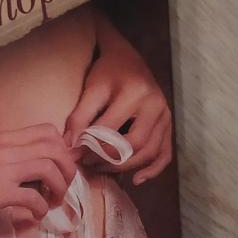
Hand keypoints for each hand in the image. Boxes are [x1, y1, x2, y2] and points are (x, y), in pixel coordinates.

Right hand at [0, 123, 76, 223]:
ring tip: (52, 201)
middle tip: (61, 186)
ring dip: (58, 188)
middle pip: (56, 149)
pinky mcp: (0, 192)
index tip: (59, 166)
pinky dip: (41, 208)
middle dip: (67, 169)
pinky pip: (33, 197)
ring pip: (50, 169)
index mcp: (5, 138)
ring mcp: (6, 170)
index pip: (48, 131)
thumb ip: (1, 150)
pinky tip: (36, 215)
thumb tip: (19, 160)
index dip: (62, 148)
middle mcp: (9, 149)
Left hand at [63, 22, 172, 184]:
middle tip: (89, 163)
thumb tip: (69, 148)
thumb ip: (79, 117)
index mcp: (134, 92)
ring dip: (126, 167)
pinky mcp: (168, 124)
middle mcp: (154, 104)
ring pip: (150, 152)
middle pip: (135, 144)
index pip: (111, 129)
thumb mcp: (91, 88)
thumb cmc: (106, 72)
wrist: (127, 57)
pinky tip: (136, 180)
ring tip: (103, 169)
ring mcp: (165, 115)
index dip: (91, 145)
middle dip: (109, 159)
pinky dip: (153, 170)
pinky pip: (165, 153)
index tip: (75, 154)